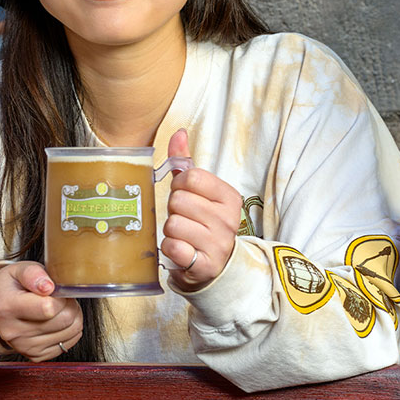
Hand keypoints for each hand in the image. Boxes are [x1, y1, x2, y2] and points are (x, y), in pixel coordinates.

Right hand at [0, 261, 82, 361]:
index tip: (55, 290)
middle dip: (70, 304)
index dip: (60, 296)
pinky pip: (68, 344)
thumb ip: (33, 273)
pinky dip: (69, 330)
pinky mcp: (35, 356)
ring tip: (59, 307)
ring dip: (73, 316)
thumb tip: (48, 287)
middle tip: (60, 297)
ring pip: (71, 332)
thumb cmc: (11, 287)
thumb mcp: (18, 270)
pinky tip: (57, 321)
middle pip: (64, 320)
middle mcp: (13, 332)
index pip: (49, 308)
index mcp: (7, 308)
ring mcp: (24, 347)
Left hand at [161, 128, 242, 290]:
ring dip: (171, 230)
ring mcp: (218, 244)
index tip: (184, 195)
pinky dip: (170, 249)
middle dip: (173, 209)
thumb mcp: (200, 192)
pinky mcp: (204, 266)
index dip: (179, 185)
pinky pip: (172, 248)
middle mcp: (228, 220)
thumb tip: (179, 133)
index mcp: (229, 197)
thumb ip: (187, 162)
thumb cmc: (203, 222)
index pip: (191, 177)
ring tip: (182, 234)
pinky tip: (180, 249)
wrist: (216, 266)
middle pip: (179, 201)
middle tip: (183, 218)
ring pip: (173, 224)